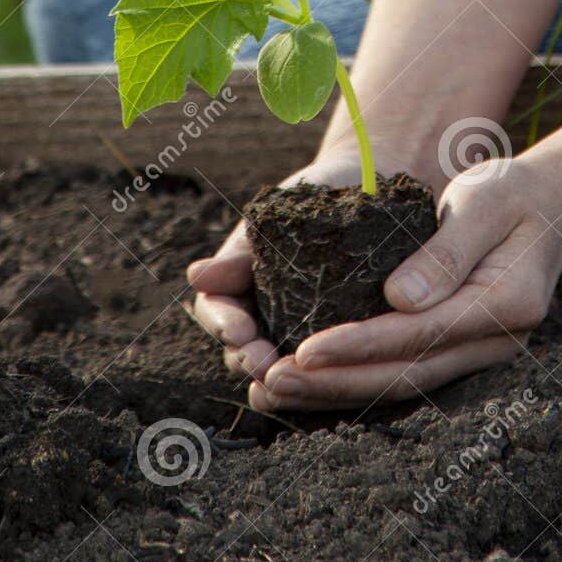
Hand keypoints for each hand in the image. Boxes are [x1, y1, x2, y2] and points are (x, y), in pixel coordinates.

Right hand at [187, 147, 382, 383]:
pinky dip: (319, 373)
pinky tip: (329, 380)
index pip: (216, 311)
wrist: (366, 181)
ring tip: (287, 378)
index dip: (223, 325)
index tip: (240, 331)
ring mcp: (293, 323)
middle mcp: (259, 310)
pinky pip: (322, 360)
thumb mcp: (273, 220)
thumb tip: (195, 275)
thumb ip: (239, 252)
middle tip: (264, 363)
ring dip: (279, 374)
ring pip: (277, 359)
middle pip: (240, 347)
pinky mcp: (333, 333)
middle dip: (249, 358)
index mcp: (237, 281)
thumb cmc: (311, 198)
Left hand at [246, 151, 561, 411]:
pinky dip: (355, 381)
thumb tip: (397, 300)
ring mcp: (482, 353)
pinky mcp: (460, 351)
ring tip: (275, 390)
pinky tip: (311, 383)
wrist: (551, 206)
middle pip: (408, 375)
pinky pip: (404, 374)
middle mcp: (498, 342)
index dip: (359, 346)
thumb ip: (446, 251)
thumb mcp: (483, 202)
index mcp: (507, 304)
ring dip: (338, 391)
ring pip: (403, 385)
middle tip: (272, 382)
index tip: (304, 351)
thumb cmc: (512, 193)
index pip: (421, 335)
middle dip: (336, 382)